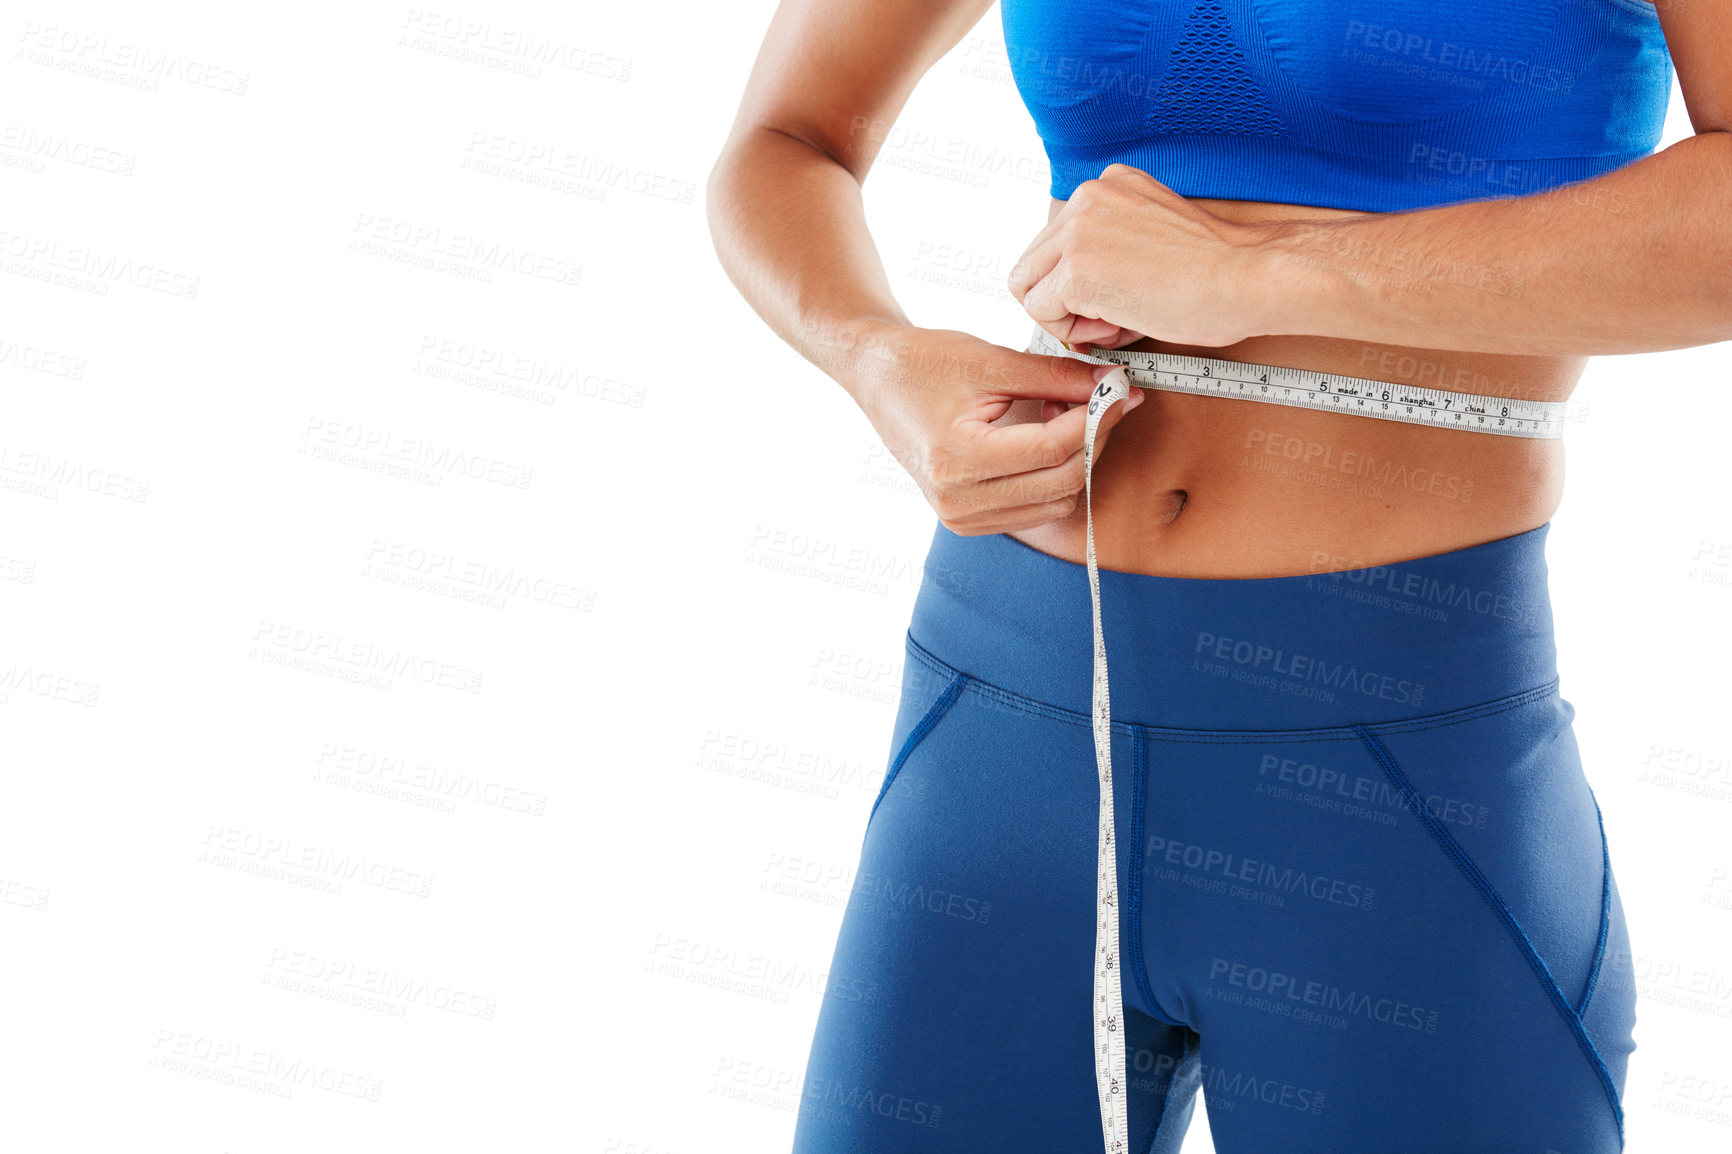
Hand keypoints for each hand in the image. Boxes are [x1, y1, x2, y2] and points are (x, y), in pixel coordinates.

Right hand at [847, 324, 1144, 535]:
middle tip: (1102, 397)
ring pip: (1056, 502)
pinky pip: (1036, 510)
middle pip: (1061, 481)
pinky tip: (1045, 438)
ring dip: (1075, 459)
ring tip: (1062, 412)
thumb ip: (1056, 377)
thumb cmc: (924, 362)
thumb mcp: (992, 360)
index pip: (1052, 449)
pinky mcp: (967, 521)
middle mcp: (958, 500)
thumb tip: (1114, 384)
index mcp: (958, 459)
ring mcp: (961, 517)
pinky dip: (1054, 477)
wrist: (876, 379)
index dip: (1097, 417)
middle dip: (1093, 438)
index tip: (1122, 389)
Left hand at [1007, 163, 1272, 349]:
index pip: (1055, 241)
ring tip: (1118, 320)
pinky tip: (1119, 324)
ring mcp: (1077, 230)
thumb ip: (1110, 250)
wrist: (1247, 277)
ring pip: (1028, 288)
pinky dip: (1073, 331)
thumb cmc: (1218, 271)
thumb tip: (1074, 295)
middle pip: (1033, 263)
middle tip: (1111, 317)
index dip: (1075, 283)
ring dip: (1067, 317)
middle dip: (1063, 301)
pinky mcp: (1076, 269)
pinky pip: (1041, 312)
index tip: (1116, 296)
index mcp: (1108, 184)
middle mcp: (1086, 197)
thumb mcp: (1152, 237)